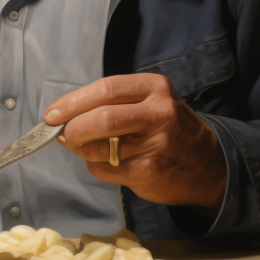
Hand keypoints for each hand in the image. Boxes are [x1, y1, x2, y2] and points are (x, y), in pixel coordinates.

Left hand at [44, 74, 226, 213]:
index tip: (52, 113)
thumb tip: (62, 116)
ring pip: (99, 147)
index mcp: (154, 88)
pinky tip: (108, 162)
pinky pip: (105, 168)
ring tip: (84, 146)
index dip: (73, 102)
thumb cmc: (167, 128)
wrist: (207, 165)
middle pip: (102, 118)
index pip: (105, 89)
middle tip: (59, 134)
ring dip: (81, 149)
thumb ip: (110, 104)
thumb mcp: (147, 103)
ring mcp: (156, 144)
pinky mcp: (149, 171)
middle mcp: (159, 113)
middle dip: (72, 127)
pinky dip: (96, 165)